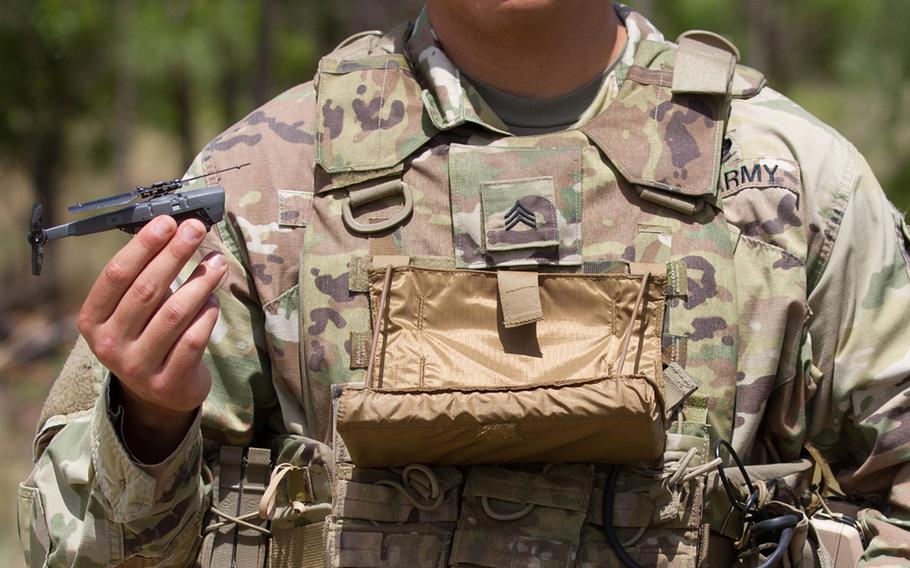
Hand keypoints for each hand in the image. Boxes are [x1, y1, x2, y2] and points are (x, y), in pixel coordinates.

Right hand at [77, 216, 226, 460]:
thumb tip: (178, 229)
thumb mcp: (133, 309)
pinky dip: (208, 314)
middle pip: (146, 290)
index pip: (116, 275)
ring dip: (200, 282)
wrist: (159, 392)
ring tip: (217, 262)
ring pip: (174, 313)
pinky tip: (215, 298)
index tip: (167, 221)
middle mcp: (109, 344)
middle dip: (175, 254)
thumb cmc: (147, 334)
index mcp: (92, 319)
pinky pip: (194, 338)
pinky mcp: (168, 381)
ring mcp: (137, 366)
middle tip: (197, 229)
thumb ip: (147, 275)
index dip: (143, 246)